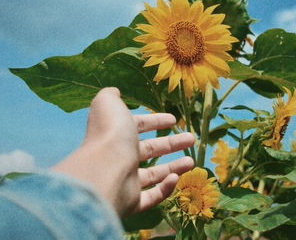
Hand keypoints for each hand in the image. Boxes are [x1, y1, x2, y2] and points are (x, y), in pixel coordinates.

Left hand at [52, 87, 194, 215]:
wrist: (104, 170)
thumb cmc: (109, 134)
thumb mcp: (108, 103)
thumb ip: (110, 96)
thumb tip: (115, 92)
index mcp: (116, 134)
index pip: (138, 126)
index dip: (155, 121)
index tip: (173, 120)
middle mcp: (119, 157)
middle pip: (150, 149)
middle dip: (171, 143)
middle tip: (191, 138)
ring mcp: (124, 181)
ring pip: (153, 174)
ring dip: (174, 167)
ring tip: (192, 161)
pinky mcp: (131, 202)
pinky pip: (152, 197)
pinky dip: (166, 189)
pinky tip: (176, 179)